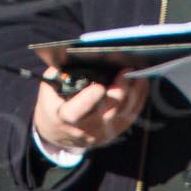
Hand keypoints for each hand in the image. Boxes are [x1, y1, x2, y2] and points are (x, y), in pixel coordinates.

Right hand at [33, 66, 147, 153]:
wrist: (57, 132)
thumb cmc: (54, 102)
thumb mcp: (50, 87)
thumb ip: (63, 73)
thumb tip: (84, 56)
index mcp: (63, 117)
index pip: (75, 113)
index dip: (88, 101)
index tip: (99, 86)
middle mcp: (83, 129)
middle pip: (107, 112)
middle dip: (119, 91)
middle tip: (127, 71)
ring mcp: (100, 134)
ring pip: (122, 115)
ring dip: (134, 94)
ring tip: (139, 73)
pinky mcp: (112, 134)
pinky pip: (129, 117)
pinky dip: (138, 100)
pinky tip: (141, 84)